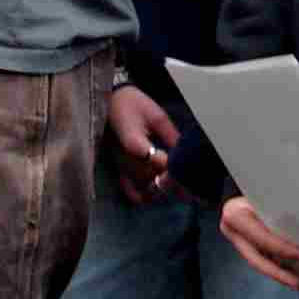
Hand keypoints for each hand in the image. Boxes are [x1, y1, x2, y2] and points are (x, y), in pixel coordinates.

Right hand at [105, 86, 177, 202]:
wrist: (109, 103)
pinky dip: (146, 195)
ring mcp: (120, 167)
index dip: (174, 168)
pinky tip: (158, 189)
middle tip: (189, 180)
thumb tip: (188, 154)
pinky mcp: (118, 171)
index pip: (158, 162)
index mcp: (133, 142)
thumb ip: (171, 136)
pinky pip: (131, 192)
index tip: (188, 167)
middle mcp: (124, 159)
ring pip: (144, 188)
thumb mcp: (157, 116)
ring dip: (161, 188)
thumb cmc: (133, 104)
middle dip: (171, 181)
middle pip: (151, 179)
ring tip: (176, 184)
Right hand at [221, 195, 298, 291]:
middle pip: (257, 258)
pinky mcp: (244, 243)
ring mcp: (236, 238)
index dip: (283, 249)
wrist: (251, 181)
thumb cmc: (266, 187)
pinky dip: (279, 265)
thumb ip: (284, 213)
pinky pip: (262, 258)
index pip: (261, 237)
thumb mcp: (272, 196)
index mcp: (236, 215)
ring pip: (259, 261)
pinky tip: (293, 272)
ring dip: (281, 272)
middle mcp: (231, 229)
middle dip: (279, 273)